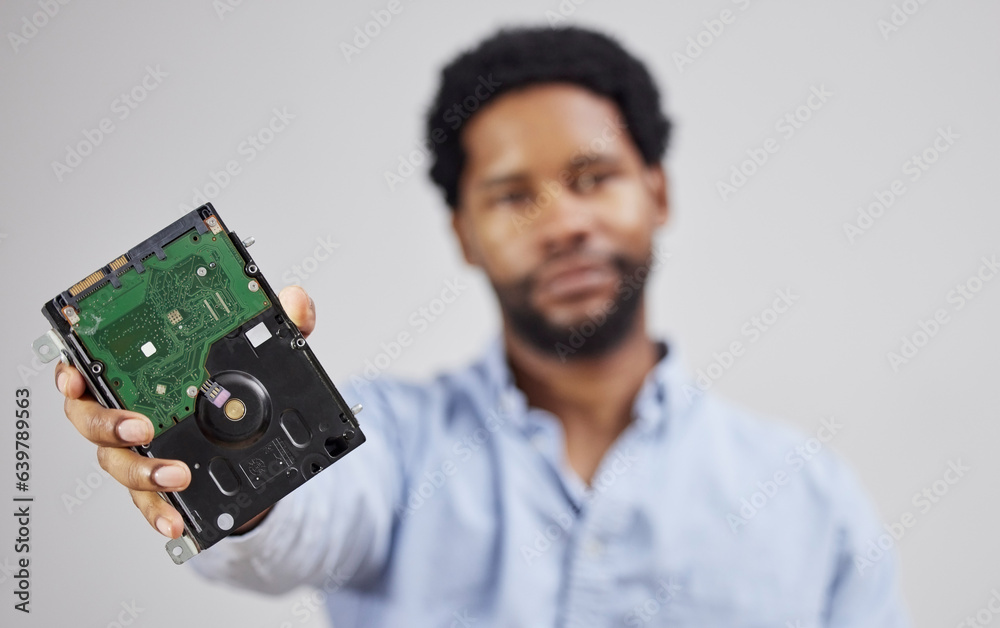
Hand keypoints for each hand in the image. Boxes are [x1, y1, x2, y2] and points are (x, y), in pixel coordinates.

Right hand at [55, 285, 316, 537]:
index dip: (72, 371)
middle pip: (91, 420)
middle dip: (109, 424)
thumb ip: (278, 324)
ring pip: (119, 464)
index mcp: (137, 373)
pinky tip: (176, 522)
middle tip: (141, 426)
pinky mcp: (157, 486)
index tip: (75, 376)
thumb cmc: (236, 387)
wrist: (252, 444)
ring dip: (143, 471)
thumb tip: (297, 302)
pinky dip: (160, 514)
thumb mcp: (263, 350)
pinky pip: (148, 503)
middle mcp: (125, 412)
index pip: (89, 366)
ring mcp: (137, 453)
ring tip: (176, 474)